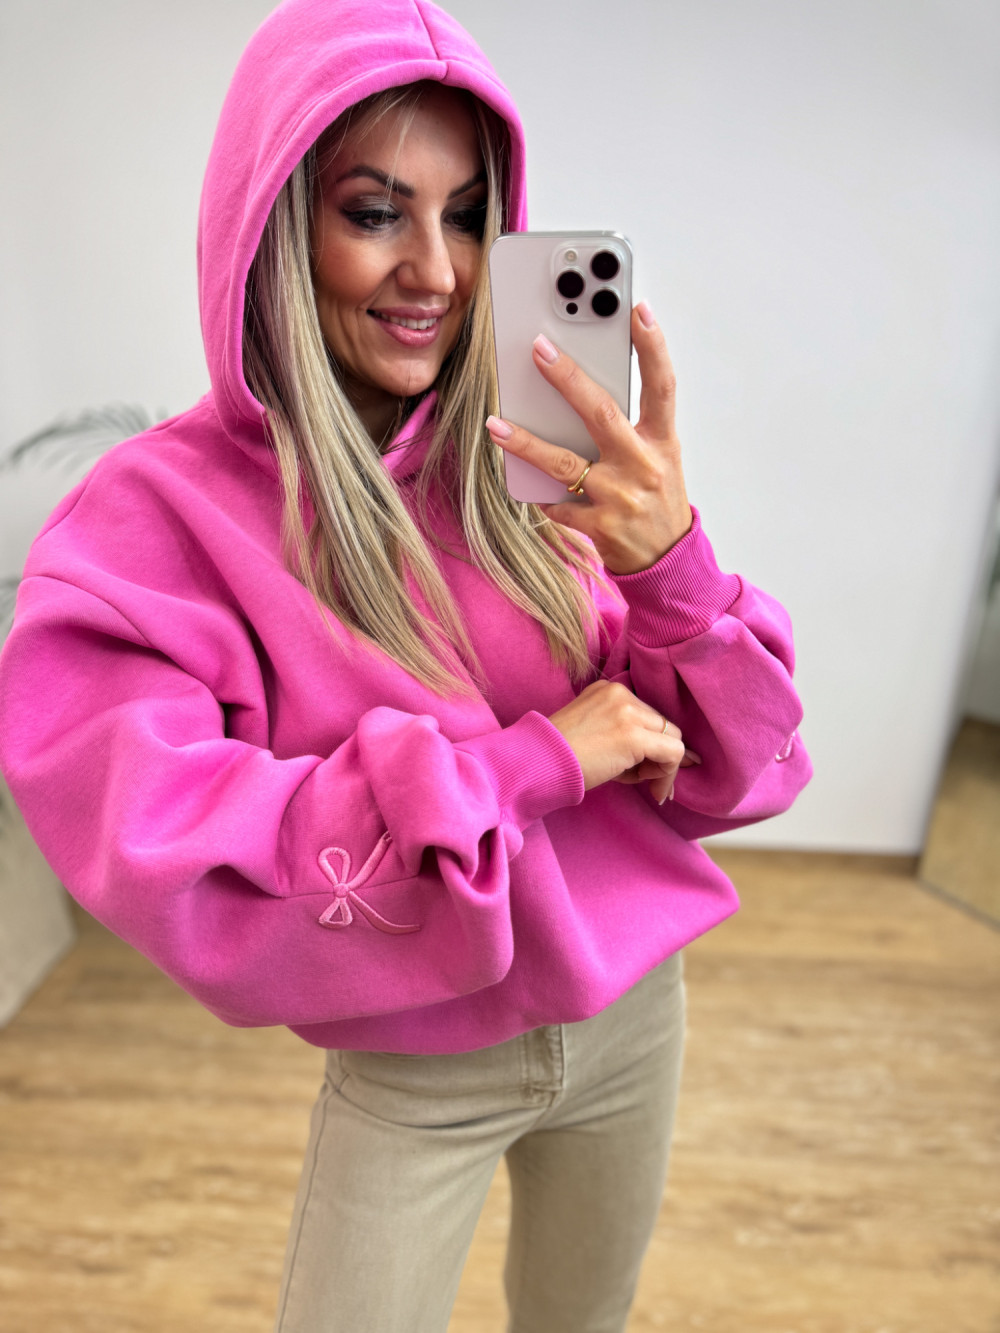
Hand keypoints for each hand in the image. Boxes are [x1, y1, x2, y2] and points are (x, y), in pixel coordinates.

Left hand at [486, 302, 692, 573]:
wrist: (668, 560)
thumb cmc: (657, 498)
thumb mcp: (659, 457)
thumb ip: (629, 426)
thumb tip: (579, 391)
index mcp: (663, 442)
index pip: (662, 386)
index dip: (652, 347)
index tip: (637, 309)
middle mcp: (643, 466)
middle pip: (602, 414)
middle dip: (568, 379)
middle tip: (539, 349)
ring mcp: (619, 498)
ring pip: (564, 463)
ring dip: (526, 443)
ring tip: (496, 424)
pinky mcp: (600, 527)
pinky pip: (557, 504)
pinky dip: (538, 493)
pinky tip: (522, 481)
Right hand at [548, 680, 700, 803]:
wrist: (539, 762)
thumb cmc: (560, 756)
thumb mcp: (593, 731)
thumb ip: (623, 734)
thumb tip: (661, 758)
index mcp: (608, 690)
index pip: (646, 716)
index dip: (648, 744)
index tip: (643, 768)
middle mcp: (621, 693)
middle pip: (663, 725)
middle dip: (657, 755)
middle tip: (640, 778)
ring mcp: (629, 712)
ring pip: (674, 739)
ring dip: (663, 767)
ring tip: (638, 782)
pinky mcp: (634, 735)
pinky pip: (674, 753)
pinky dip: (669, 775)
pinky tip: (654, 790)